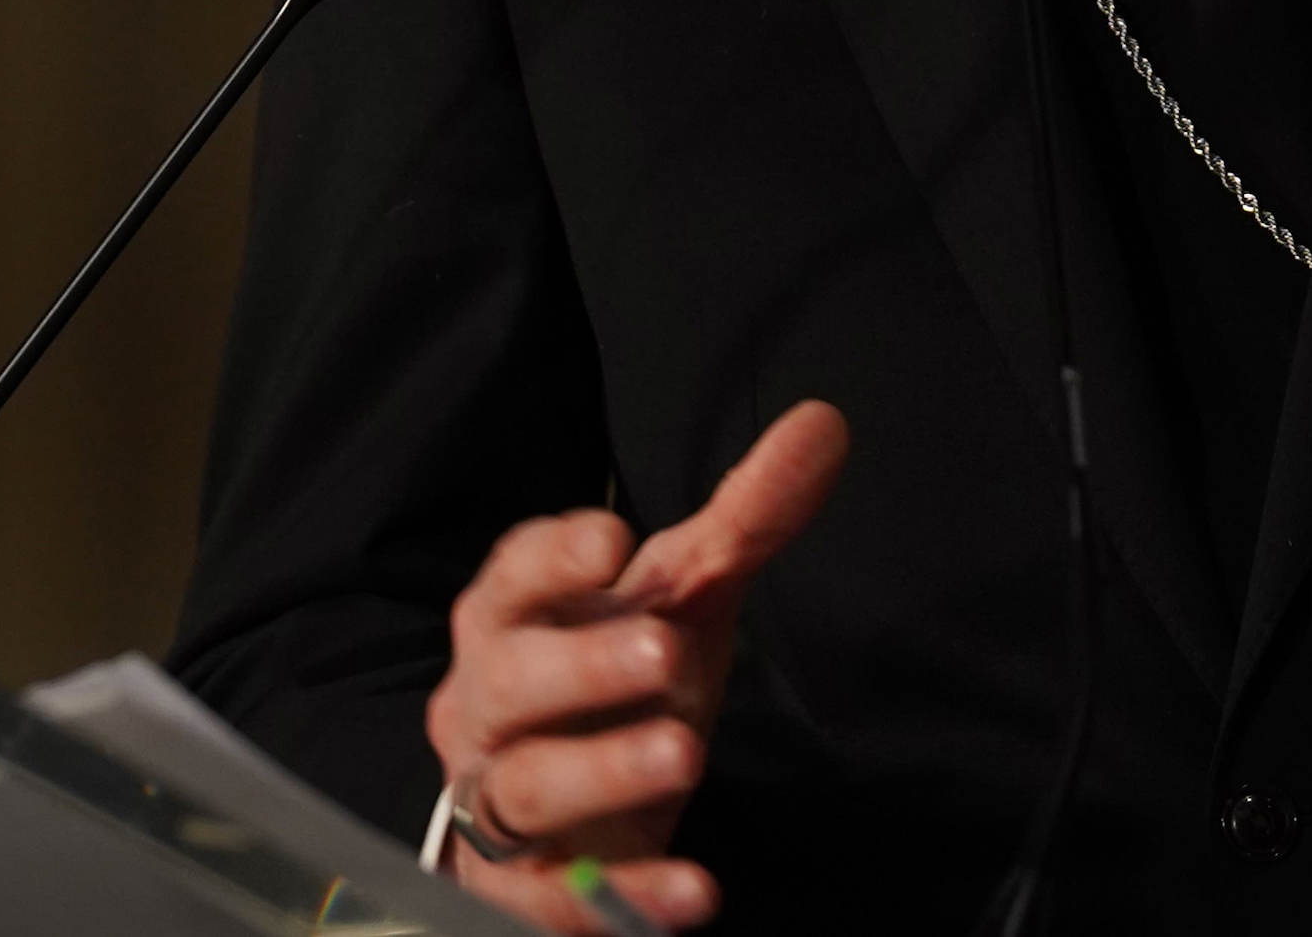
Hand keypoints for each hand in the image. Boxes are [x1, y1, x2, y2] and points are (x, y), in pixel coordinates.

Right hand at [422, 401, 850, 933]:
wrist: (565, 817)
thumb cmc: (612, 685)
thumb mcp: (684, 601)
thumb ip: (745, 518)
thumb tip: (824, 423)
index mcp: (512, 619)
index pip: (514, 575)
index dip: (554, 558)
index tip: (612, 541)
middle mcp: (487, 705)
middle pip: (511, 679)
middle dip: (582, 665)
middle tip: (664, 654)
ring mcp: (497, 800)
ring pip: (527, 785)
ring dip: (603, 770)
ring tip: (683, 756)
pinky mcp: (522, 889)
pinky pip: (560, 896)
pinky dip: (625, 895)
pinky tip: (693, 890)